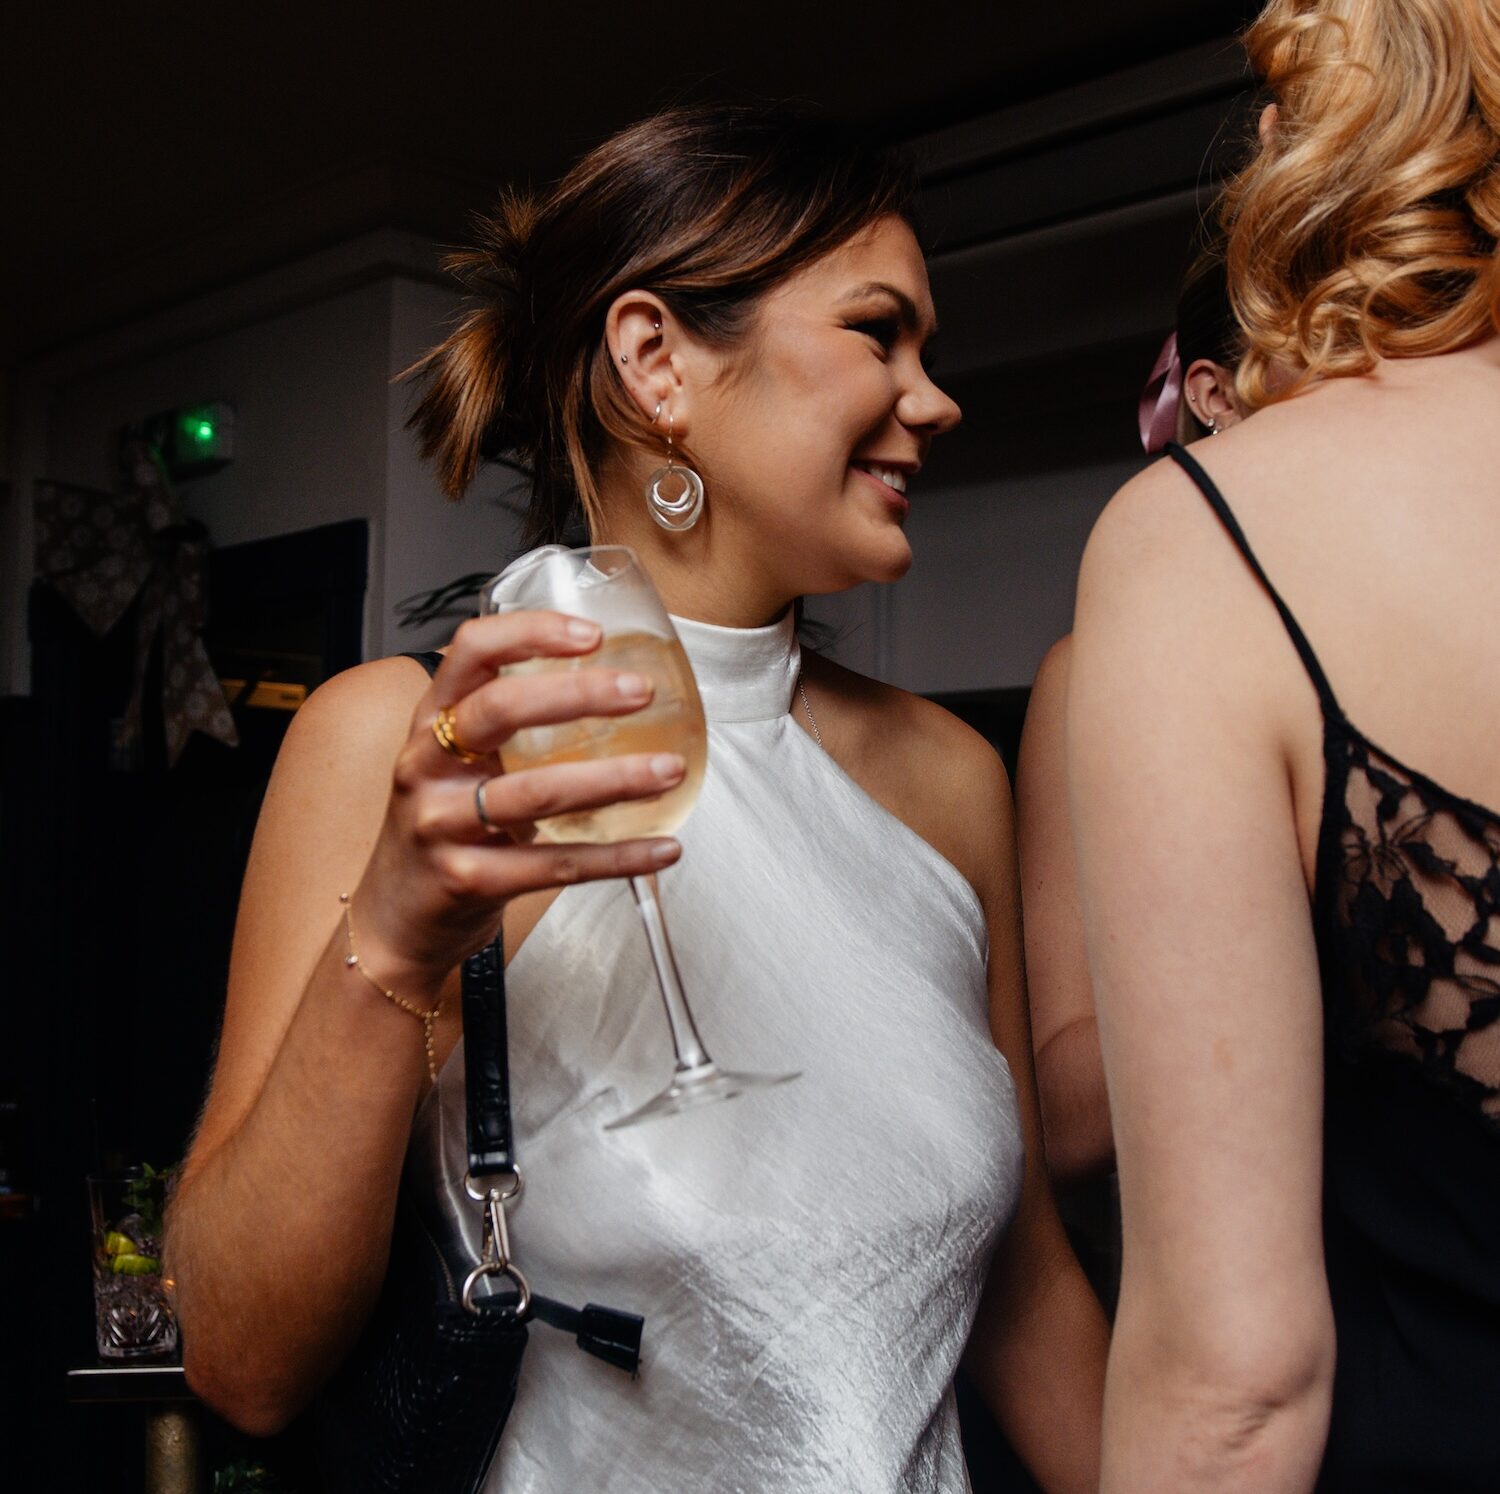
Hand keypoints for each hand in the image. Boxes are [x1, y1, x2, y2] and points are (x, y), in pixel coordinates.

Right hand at [356, 610, 684, 983]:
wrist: (395, 917)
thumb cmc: (444, 825)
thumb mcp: (457, 761)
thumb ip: (512, 727)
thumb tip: (612, 687)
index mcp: (431, 721)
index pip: (471, 652)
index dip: (530, 633)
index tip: (592, 635)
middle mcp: (427, 763)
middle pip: (499, 710)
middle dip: (579, 694)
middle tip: (642, 692)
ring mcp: (441, 823)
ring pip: (534, 792)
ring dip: (613, 779)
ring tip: (670, 770)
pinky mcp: (467, 880)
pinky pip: (555, 865)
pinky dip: (618, 857)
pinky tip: (663, 848)